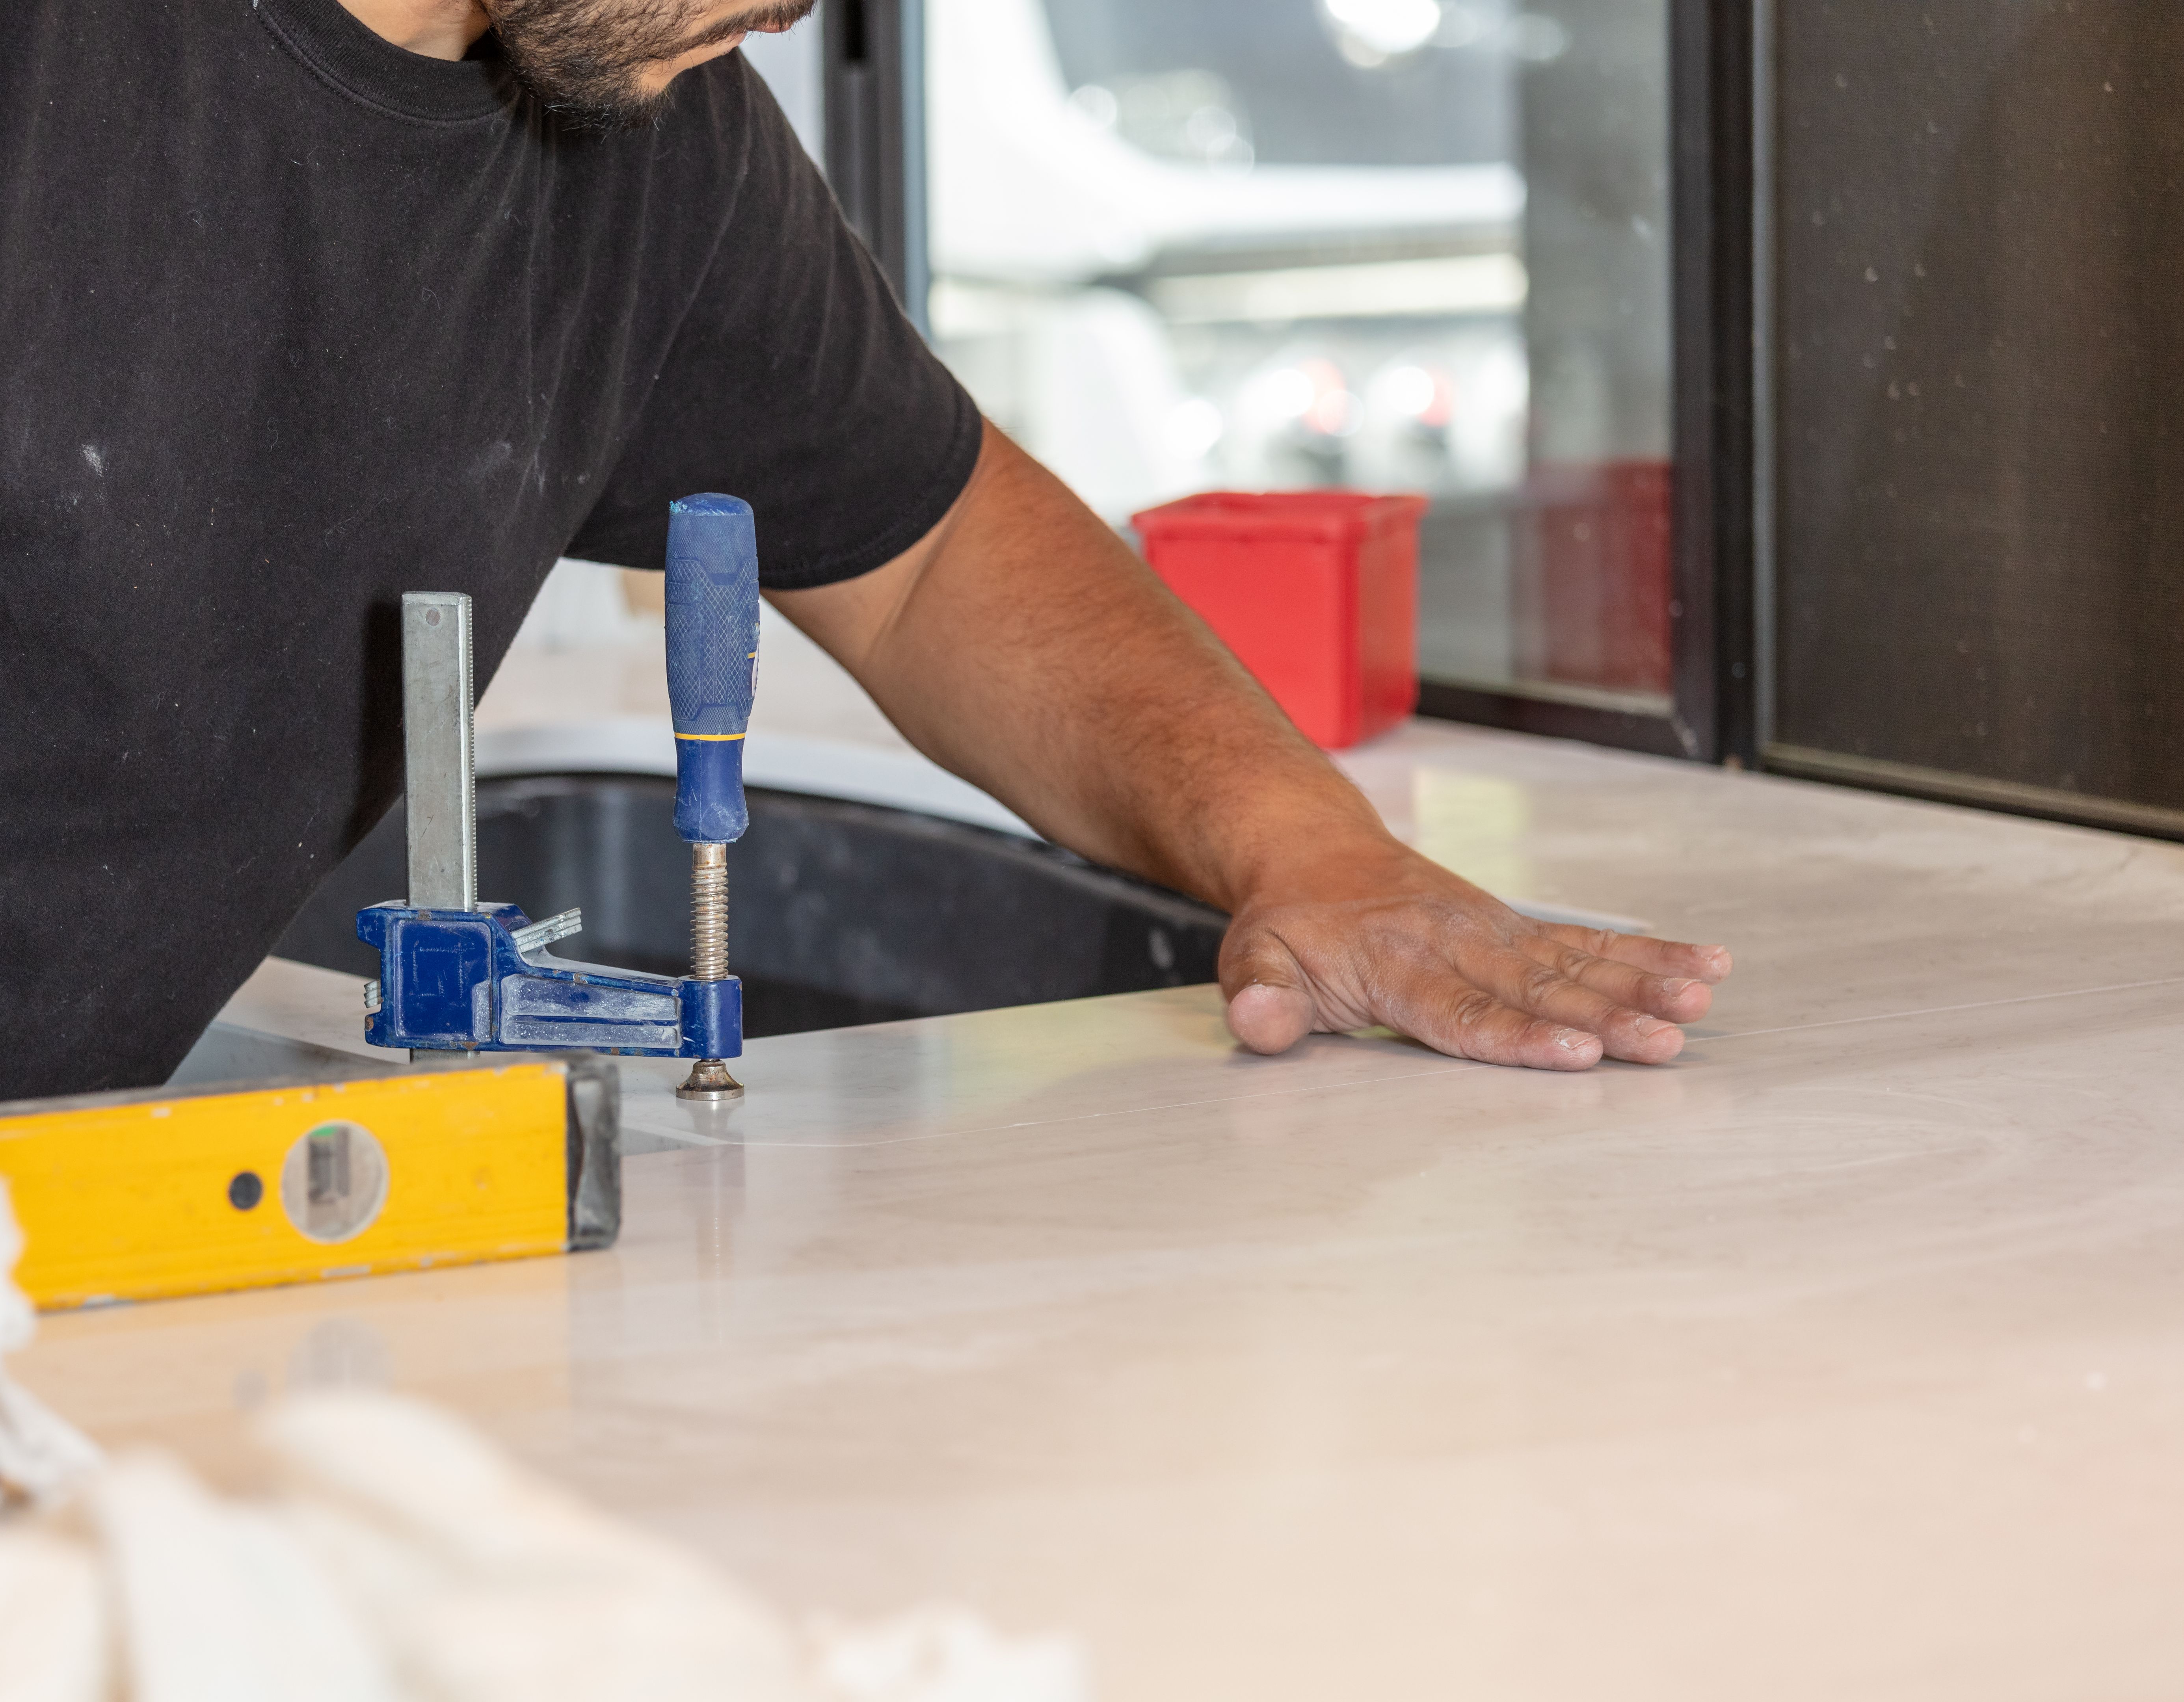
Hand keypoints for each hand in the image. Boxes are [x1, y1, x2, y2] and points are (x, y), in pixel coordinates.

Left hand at [1220, 841, 1730, 1068]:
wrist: (1311, 852)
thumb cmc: (1289, 922)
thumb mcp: (1254, 959)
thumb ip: (1261, 999)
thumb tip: (1260, 1026)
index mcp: (1395, 960)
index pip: (1464, 1012)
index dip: (1523, 1036)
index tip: (1577, 1052)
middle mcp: (1456, 942)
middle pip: (1538, 990)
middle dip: (1607, 1017)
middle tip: (1666, 1039)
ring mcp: (1494, 931)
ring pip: (1575, 963)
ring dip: (1642, 984)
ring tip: (1700, 1001)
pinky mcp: (1517, 928)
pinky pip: (1588, 941)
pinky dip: (1646, 952)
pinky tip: (1703, 965)